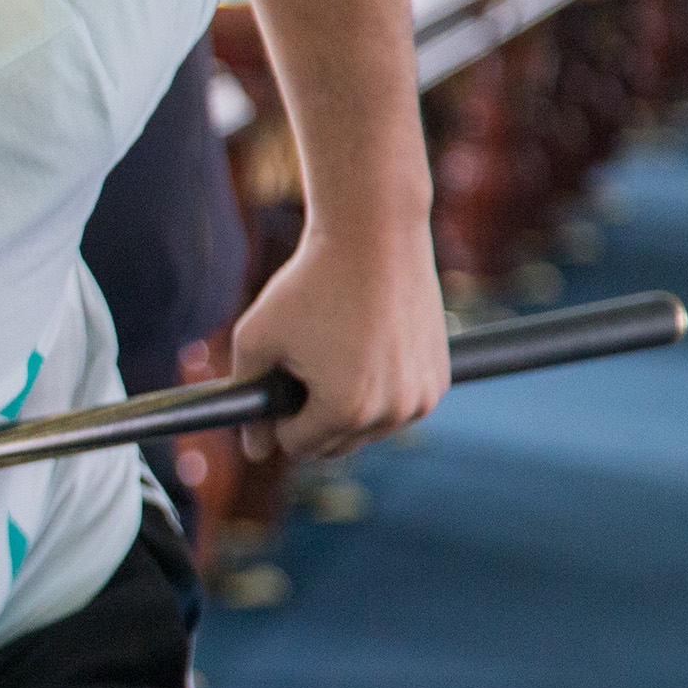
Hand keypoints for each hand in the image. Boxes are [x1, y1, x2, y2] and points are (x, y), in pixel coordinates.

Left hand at [227, 215, 448, 459]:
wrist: (375, 236)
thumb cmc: (310, 285)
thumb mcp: (256, 338)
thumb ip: (247, 398)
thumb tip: (255, 452)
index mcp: (344, 410)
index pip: (296, 444)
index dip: (278, 413)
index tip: (280, 374)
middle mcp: (392, 413)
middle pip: (334, 445)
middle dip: (312, 414)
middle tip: (306, 361)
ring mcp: (422, 398)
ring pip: (367, 429)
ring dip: (346, 406)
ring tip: (335, 352)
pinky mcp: (440, 380)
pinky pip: (396, 405)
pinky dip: (379, 390)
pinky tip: (366, 350)